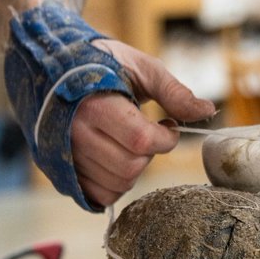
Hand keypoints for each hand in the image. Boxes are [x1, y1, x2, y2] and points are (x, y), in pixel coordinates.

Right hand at [70, 39, 214, 207]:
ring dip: (135, 168)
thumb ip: (174, 92)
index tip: (168, 124)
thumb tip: (206, 111)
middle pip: (129, 167)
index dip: (166, 137)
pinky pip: (98, 194)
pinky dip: (116, 183)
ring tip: (131, 143)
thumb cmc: (103, 64)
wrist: (53, 67)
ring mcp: (65, 156)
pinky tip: (117, 158)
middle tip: (150, 134)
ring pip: (116, 184)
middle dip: (151, 153)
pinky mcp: (61, 170)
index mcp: (94, 105)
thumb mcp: (141, 67)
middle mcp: (74, 135)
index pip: (140, 140)